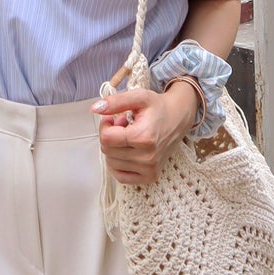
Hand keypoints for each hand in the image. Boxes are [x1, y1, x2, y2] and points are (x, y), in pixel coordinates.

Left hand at [91, 67, 203, 186]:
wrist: (179, 118)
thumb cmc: (158, 107)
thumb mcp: (138, 97)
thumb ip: (115, 102)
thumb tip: (94, 109)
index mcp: (144, 138)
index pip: (106, 139)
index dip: (105, 125)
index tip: (115, 118)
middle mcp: (147, 158)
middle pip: (107, 151)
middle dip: (111, 136)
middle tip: (124, 125)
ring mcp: (149, 170)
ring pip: (112, 163)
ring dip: (116, 148)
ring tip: (129, 136)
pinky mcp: (150, 177)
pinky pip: (121, 177)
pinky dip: (119, 164)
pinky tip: (127, 151)